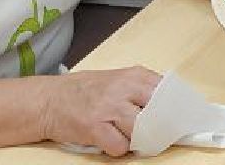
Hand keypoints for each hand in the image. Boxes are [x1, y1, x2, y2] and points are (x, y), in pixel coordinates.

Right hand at [40, 66, 161, 156]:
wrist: (48, 100)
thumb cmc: (85, 91)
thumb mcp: (118, 80)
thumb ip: (142, 89)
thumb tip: (170, 106)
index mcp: (134, 75)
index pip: (168, 93)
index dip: (173, 110)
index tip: (175, 120)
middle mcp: (124, 89)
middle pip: (159, 114)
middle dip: (159, 127)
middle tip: (153, 133)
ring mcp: (109, 108)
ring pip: (142, 132)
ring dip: (136, 139)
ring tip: (124, 135)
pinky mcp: (95, 127)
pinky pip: (120, 147)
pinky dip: (118, 149)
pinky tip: (109, 141)